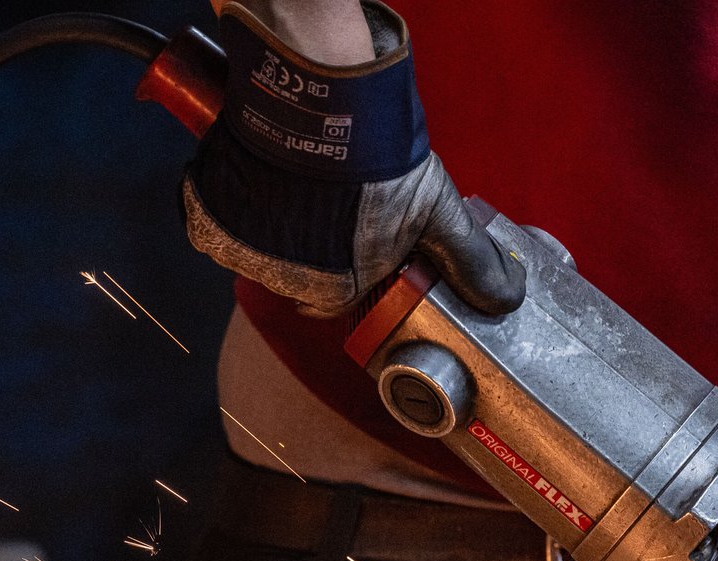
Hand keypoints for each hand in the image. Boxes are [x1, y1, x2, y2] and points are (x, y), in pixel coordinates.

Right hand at [181, 0, 524, 317]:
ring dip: (278, 227)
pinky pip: (222, 227)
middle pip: (300, 278)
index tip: (354, 243)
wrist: (320, 102)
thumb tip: (507, 299)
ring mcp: (243, 252)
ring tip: (302, 188)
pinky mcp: (210, 220)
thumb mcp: (437, 213)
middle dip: (316, 248)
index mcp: (337, 292)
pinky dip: (241, 207)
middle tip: (331, 207)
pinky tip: (266, 181)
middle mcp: (284, 283)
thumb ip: (470, 262)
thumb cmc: (378, 161)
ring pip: (261, 252)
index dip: (351, 271)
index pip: (340, 301)